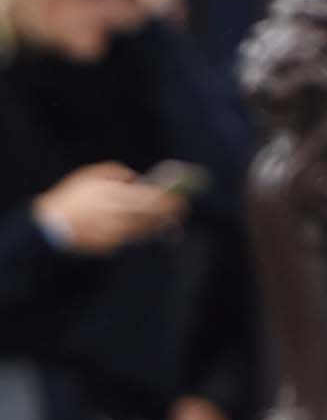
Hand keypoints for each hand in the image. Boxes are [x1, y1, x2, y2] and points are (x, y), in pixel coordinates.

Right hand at [33, 165, 187, 256]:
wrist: (52, 227)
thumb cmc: (71, 199)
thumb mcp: (89, 176)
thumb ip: (114, 173)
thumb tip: (135, 178)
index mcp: (113, 196)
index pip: (150, 199)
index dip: (168, 201)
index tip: (180, 199)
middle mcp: (117, 216)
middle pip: (151, 217)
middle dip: (168, 215)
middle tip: (179, 212)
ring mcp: (115, 233)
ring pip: (145, 230)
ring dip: (156, 225)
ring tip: (165, 220)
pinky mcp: (111, 246)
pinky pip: (130, 239)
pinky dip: (138, 233)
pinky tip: (144, 229)